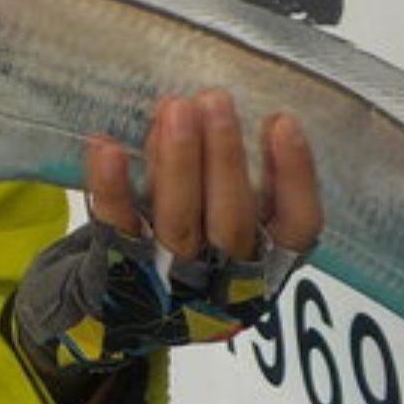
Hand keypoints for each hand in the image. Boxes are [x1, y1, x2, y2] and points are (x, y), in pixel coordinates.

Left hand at [14, 89, 322, 374]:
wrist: (118, 303)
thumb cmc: (186, 243)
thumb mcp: (222, 214)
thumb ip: (226, 173)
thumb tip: (210, 107)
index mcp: (264, 263)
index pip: (297, 225)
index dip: (295, 177)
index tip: (282, 122)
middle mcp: (224, 277)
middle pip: (232, 220)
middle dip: (225, 157)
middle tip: (214, 100)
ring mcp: (170, 279)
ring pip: (180, 222)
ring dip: (178, 161)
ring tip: (173, 108)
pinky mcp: (119, 271)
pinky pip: (118, 228)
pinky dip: (112, 187)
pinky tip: (107, 147)